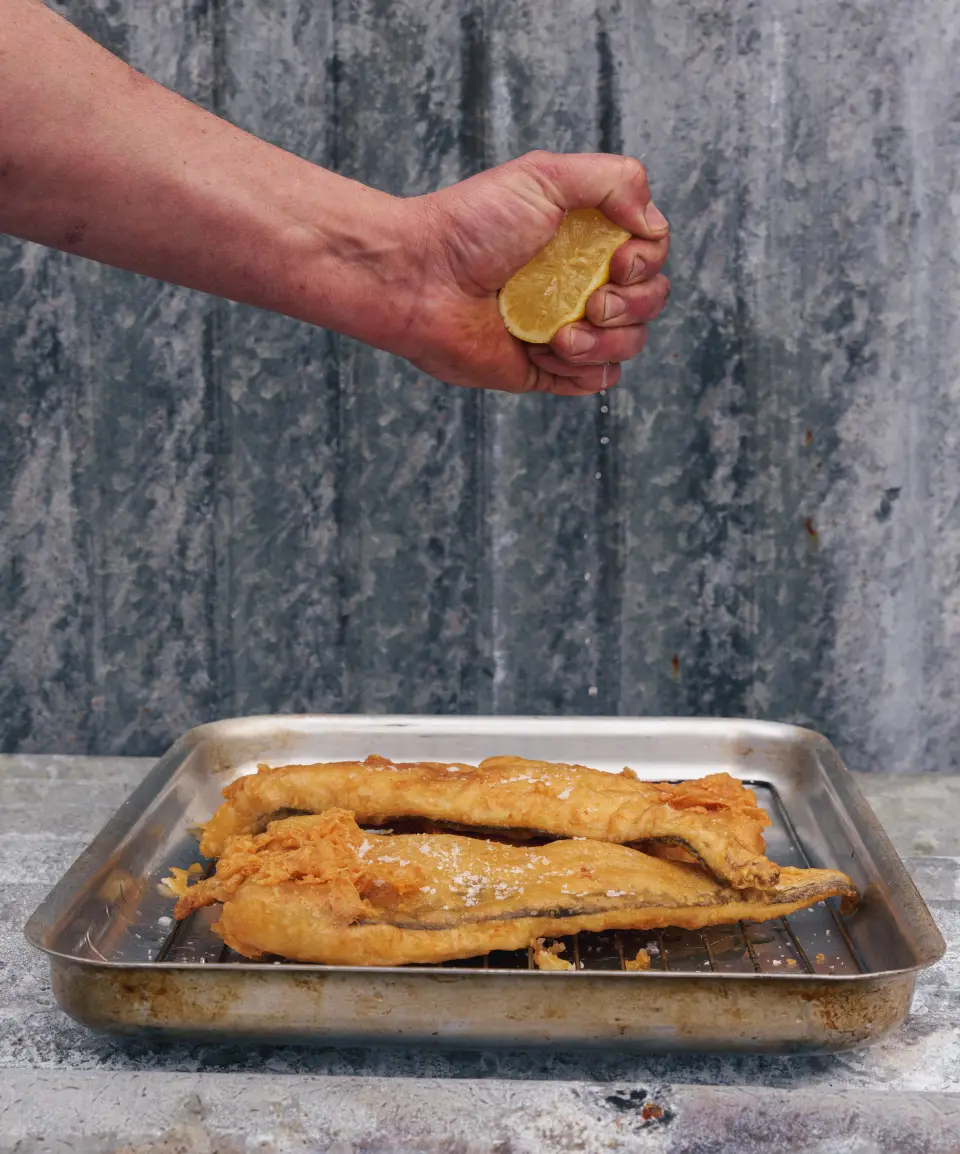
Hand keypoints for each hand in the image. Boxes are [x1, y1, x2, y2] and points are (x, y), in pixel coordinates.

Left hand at [399, 151, 670, 395]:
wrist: (420, 280)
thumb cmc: (472, 226)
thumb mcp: (545, 177)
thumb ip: (614, 180)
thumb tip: (652, 223)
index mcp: (585, 237)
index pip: (650, 254)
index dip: (648, 262)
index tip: (620, 261)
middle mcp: (580, 281)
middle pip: (649, 301)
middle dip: (632, 305)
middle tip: (592, 302)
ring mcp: (565, 327)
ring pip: (628, 345)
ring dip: (607, 342)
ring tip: (561, 336)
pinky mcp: (544, 370)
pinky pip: (595, 382)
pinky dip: (584, 369)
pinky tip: (547, 352)